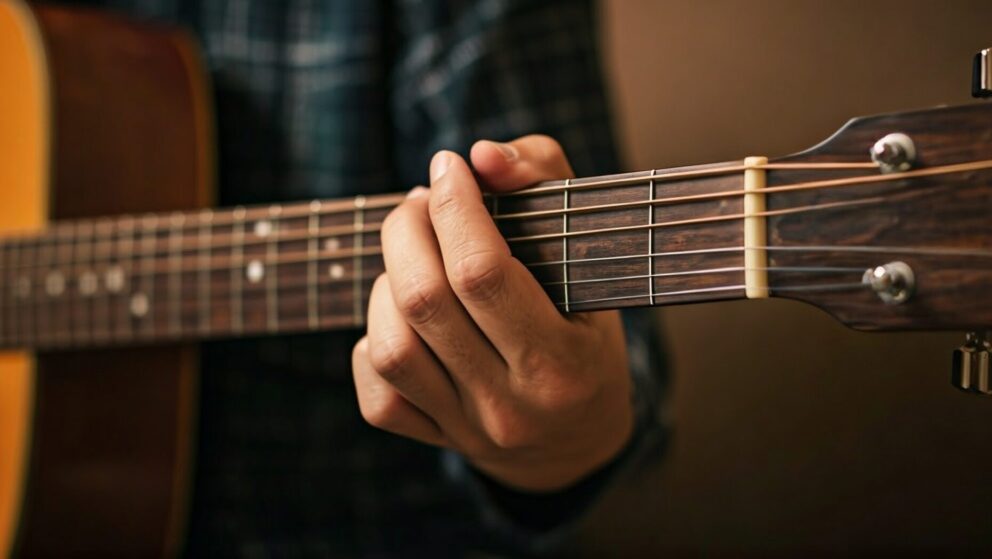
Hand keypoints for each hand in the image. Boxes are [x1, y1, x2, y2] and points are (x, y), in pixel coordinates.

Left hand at [351, 136, 632, 491]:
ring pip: (390, 346)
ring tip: (411, 259)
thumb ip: (548, 183)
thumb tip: (482, 155)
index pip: (481, 272)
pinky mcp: (436, 440)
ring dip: (387, 284)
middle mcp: (511, 404)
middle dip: (407, 230)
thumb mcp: (591, 257)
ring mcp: (468, 428)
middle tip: (420, 204)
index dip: (452, 207)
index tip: (449, 168)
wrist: (581, 439)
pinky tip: (402, 318)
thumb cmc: (588, 333)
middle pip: (423, 300)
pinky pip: (377, 391)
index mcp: (561, 361)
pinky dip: (373, 342)